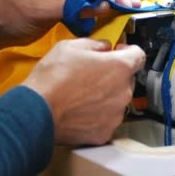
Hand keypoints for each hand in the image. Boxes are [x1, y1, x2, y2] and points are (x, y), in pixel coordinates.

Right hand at [22, 39, 145, 144]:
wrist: (36, 110)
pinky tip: (80, 110)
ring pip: (118, 100)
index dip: (127, 50)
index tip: (118, 51)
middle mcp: (123, 91)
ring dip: (106, 95)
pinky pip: (107, 119)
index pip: (138, 55)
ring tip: (82, 94)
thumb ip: (95, 43)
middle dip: (114, 74)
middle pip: (127, 79)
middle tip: (92, 74)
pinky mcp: (105, 132)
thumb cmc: (52, 78)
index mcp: (119, 67)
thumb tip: (103, 47)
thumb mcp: (70, 46)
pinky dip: (98, 115)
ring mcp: (115, 114)